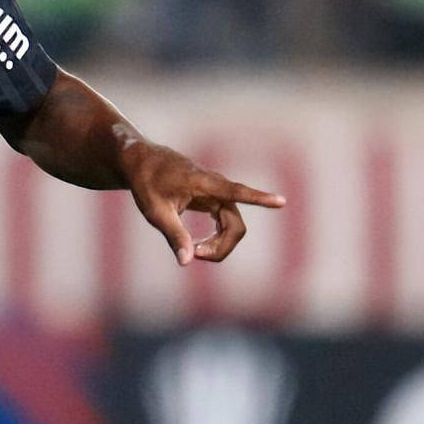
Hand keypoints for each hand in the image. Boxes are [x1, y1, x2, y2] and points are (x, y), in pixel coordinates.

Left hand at [125, 142, 285, 265]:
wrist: (142, 162)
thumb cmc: (146, 183)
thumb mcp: (155, 211)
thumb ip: (174, 235)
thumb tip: (187, 261)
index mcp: (203, 183)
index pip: (237, 191)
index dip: (259, 198)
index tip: (281, 201)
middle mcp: (216, 186)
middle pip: (235, 225)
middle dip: (222, 247)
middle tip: (195, 255)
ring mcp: (216, 192)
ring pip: (232, 226)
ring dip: (219, 244)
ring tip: (194, 251)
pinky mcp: (213, 199)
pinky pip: (225, 222)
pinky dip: (216, 237)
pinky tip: (198, 245)